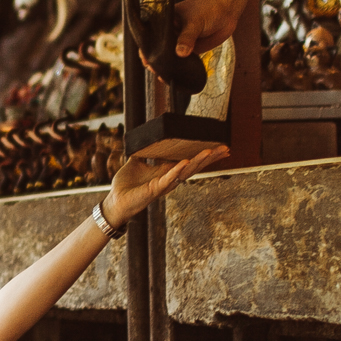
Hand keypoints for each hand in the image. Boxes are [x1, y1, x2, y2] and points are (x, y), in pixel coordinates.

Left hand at [102, 145, 228, 226]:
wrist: (115, 199)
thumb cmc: (125, 185)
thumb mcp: (134, 162)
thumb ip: (141, 153)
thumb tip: (143, 141)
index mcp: (166, 171)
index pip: (189, 161)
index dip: (204, 156)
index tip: (218, 148)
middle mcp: (169, 178)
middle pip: (194, 167)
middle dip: (209, 158)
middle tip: (224, 149)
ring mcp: (164, 184)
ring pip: (185, 172)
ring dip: (198, 162)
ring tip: (210, 151)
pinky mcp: (155, 188)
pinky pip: (168, 178)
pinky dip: (177, 170)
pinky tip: (186, 161)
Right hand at [155, 0, 245, 69]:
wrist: (227, 9)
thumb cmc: (208, 7)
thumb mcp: (195, 22)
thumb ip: (187, 38)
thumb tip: (180, 53)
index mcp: (166, 20)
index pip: (153, 35)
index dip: (148, 47)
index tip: (145, 57)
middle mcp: (172, 31)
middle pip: (160, 48)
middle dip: (156, 59)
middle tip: (153, 69)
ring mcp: (182, 40)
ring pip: (172, 56)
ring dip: (168, 66)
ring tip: (163, 76)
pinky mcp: (192, 48)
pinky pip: (184, 61)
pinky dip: (181, 68)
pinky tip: (177, 76)